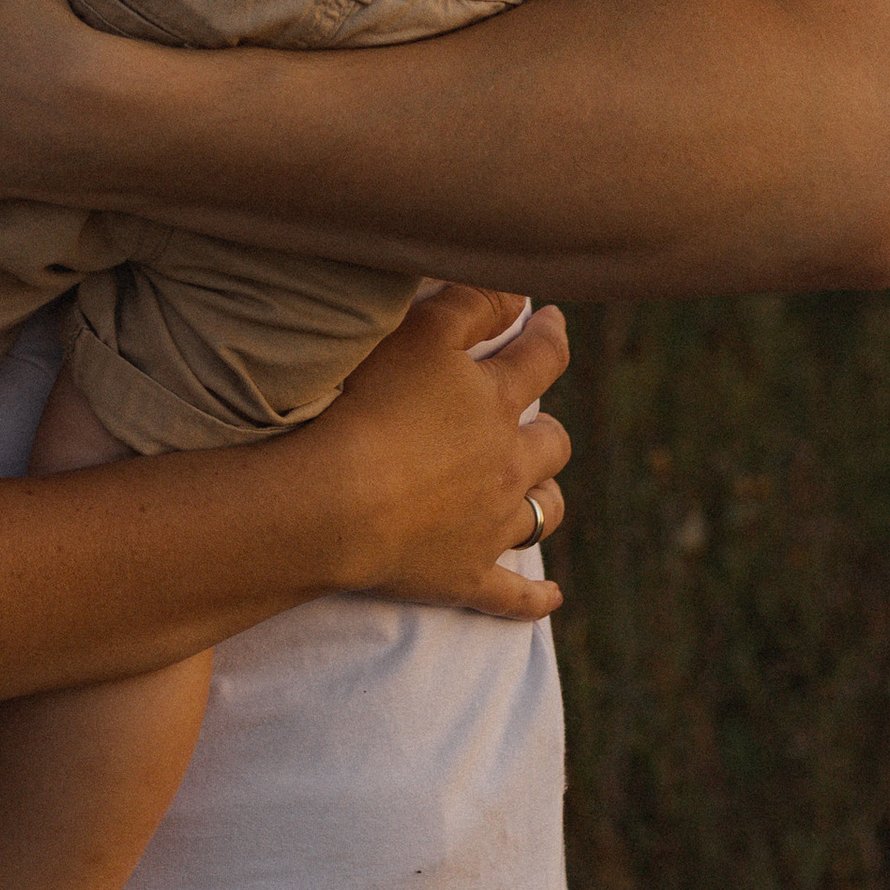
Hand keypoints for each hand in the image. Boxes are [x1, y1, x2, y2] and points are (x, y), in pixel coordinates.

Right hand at [314, 287, 569, 619]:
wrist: (339, 503)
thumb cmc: (370, 405)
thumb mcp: (419, 332)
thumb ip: (469, 302)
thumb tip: (519, 290)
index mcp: (495, 402)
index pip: (541, 358)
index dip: (549, 333)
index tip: (550, 317)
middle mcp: (506, 466)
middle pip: (551, 443)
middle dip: (549, 425)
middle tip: (539, 415)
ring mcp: (489, 526)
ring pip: (544, 512)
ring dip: (547, 497)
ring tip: (541, 489)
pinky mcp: (464, 576)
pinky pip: (512, 596)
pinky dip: (534, 599)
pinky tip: (550, 599)